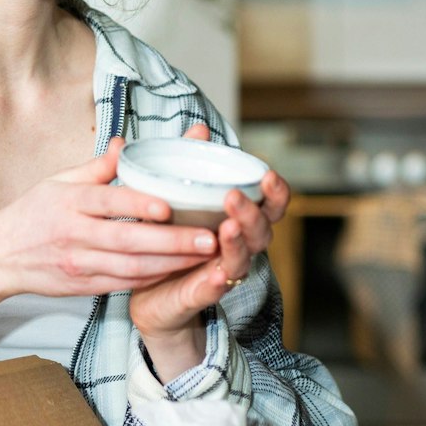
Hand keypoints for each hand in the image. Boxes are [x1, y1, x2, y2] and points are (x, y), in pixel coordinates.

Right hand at [0, 138, 218, 338]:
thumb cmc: (32, 214)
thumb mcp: (57, 182)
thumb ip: (96, 167)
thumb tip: (126, 144)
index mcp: (69, 203)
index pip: (108, 202)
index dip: (139, 205)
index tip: (169, 206)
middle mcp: (75, 235)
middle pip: (129, 241)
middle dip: (172, 242)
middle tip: (209, 237)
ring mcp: (80, 264)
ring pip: (132, 268)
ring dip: (172, 264)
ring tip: (205, 256)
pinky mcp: (85, 286)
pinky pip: (125, 284)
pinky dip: (154, 278)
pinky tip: (179, 270)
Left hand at [130, 123, 291, 382]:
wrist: (148, 293)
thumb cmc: (172, 240)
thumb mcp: (179, 198)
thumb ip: (190, 165)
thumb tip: (198, 129)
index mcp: (238, 222)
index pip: (270, 207)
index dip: (276, 193)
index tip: (268, 174)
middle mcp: (237, 248)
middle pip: (261, 232)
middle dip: (252, 213)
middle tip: (233, 196)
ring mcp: (220, 274)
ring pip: (241, 260)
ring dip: (237, 243)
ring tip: (227, 228)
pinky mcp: (197, 296)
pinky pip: (210, 291)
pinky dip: (215, 283)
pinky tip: (215, 276)